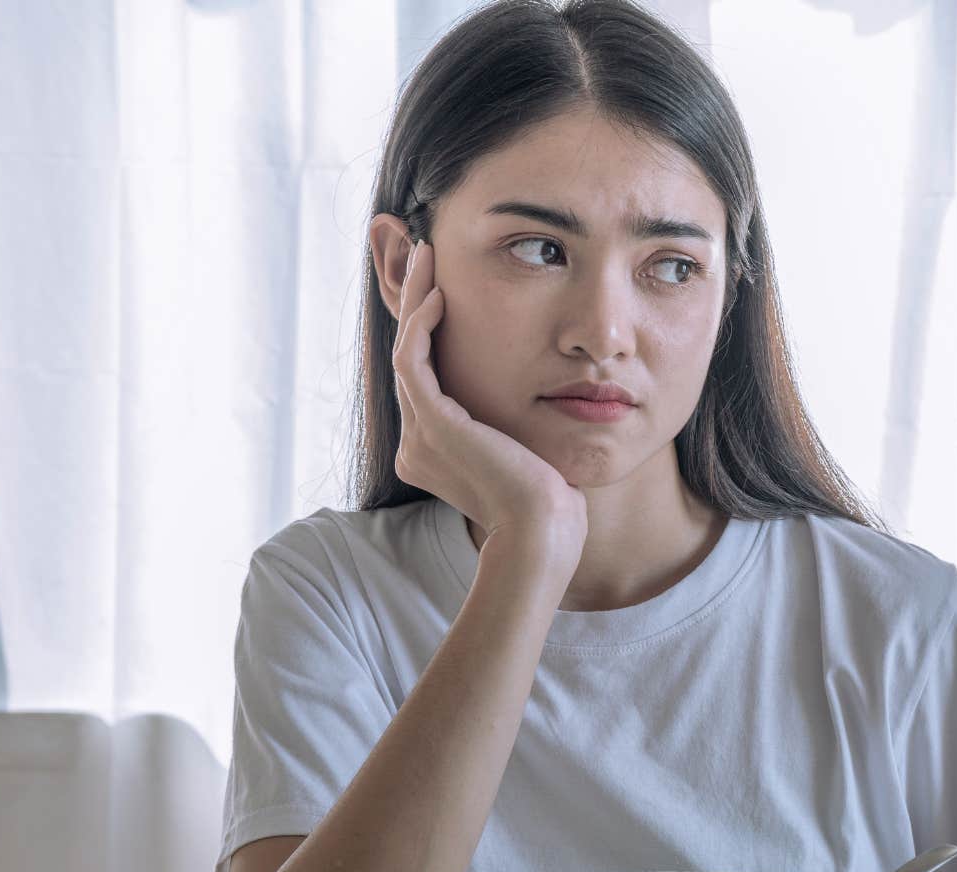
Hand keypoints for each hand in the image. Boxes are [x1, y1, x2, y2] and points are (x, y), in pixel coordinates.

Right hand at [390, 238, 586, 570]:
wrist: (544, 531)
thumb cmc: (551, 502)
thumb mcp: (526, 453)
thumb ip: (512, 428)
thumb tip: (537, 404)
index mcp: (432, 451)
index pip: (423, 376)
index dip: (427, 329)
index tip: (444, 289)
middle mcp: (416, 443)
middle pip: (408, 356)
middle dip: (414, 301)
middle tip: (425, 255)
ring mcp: (420, 434)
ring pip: (405, 349)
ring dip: (415, 299)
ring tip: (427, 256)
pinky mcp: (434, 424)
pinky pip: (413, 361)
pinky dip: (423, 325)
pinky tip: (441, 296)